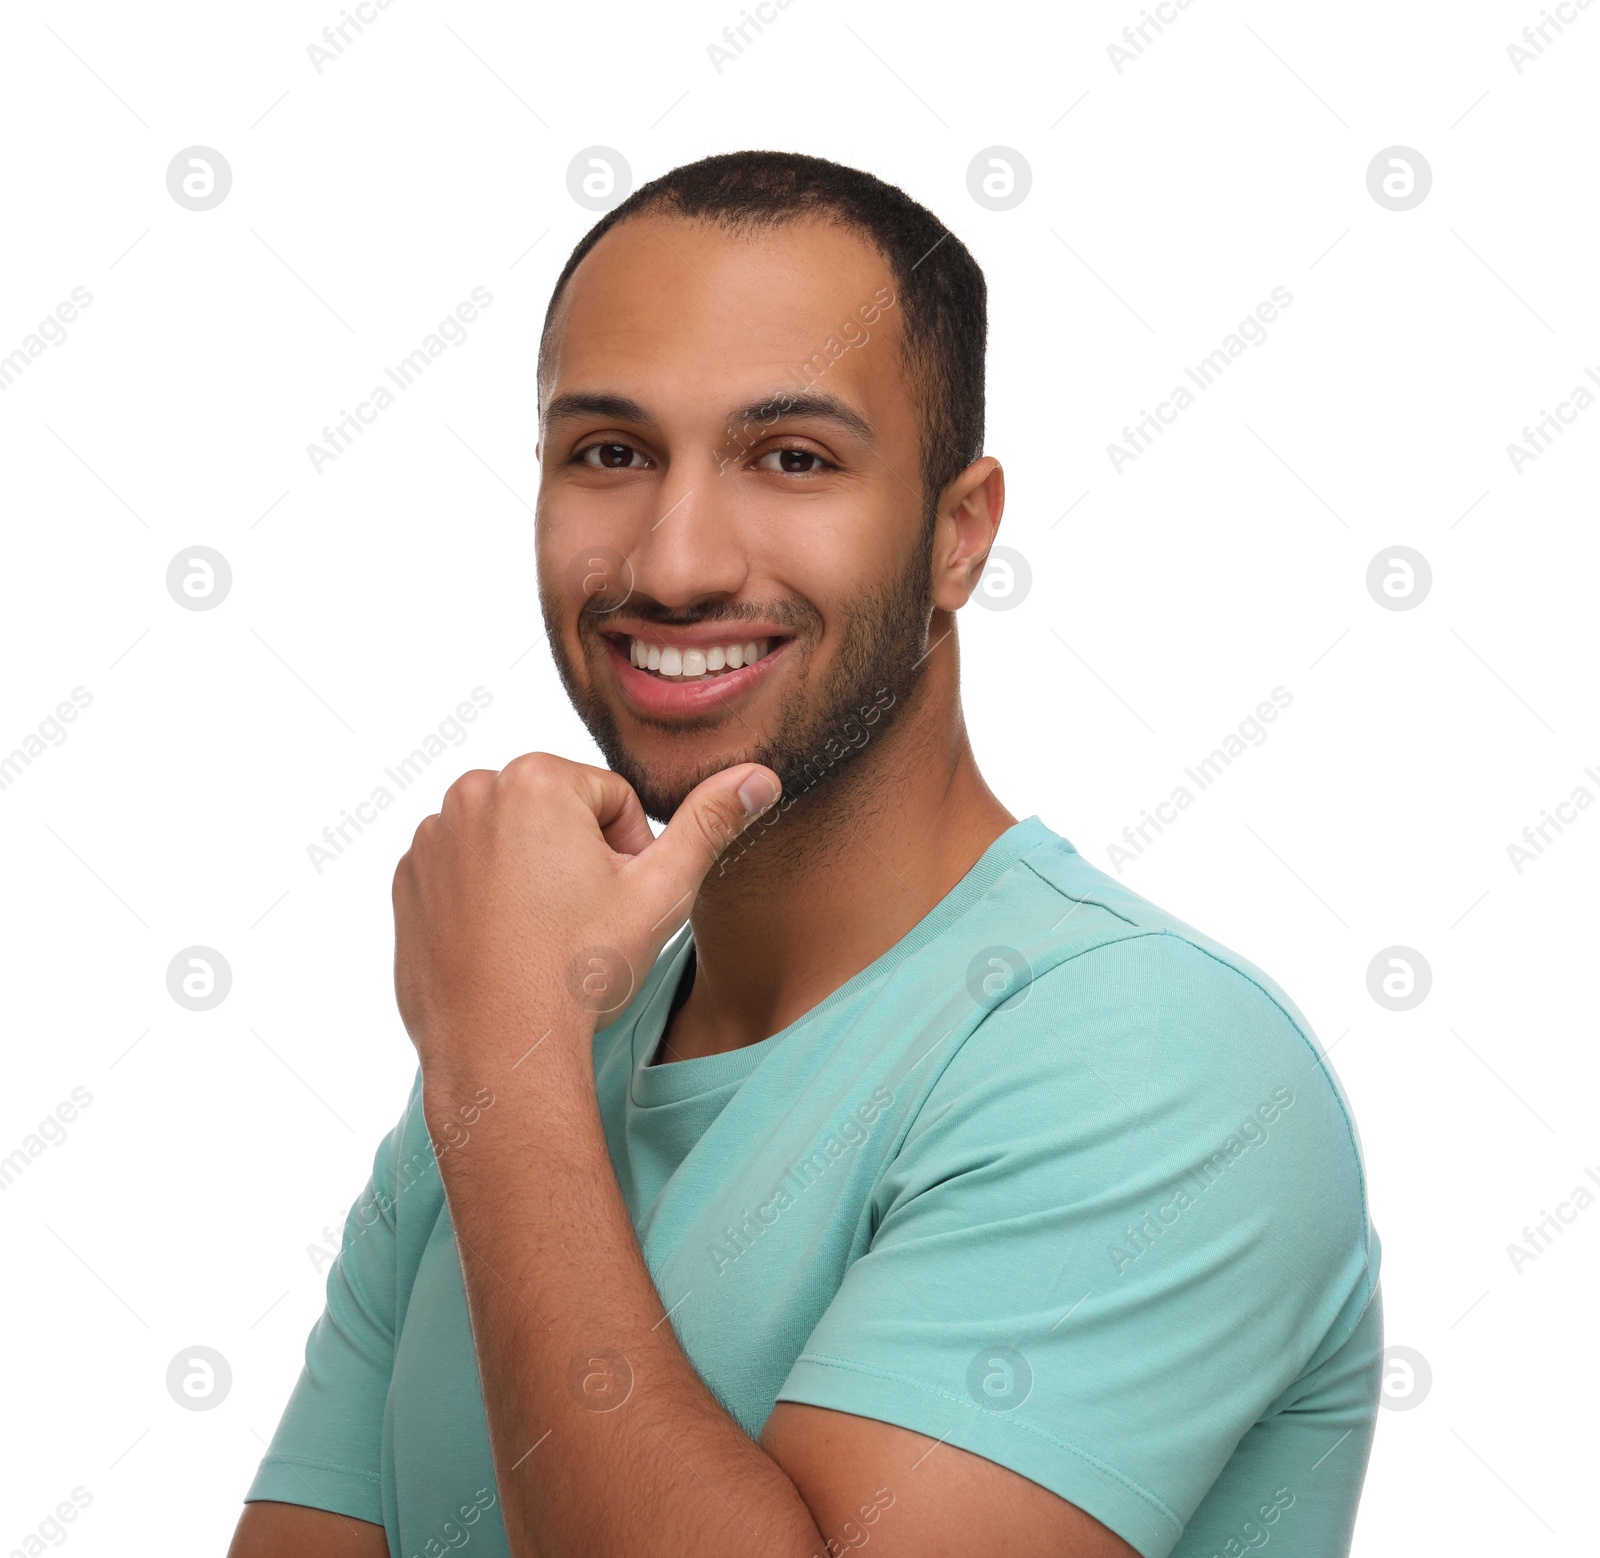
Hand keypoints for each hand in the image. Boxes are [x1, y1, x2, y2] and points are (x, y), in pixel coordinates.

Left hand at [391, 753, 779, 1094]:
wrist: (501, 1050)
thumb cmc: (581, 971)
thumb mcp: (662, 892)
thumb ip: (711, 824)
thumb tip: (760, 777)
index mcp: (535, 779)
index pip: (612, 801)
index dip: (629, 856)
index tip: (613, 904)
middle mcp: (471, 793)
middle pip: (557, 814)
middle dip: (578, 859)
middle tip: (579, 924)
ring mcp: (431, 839)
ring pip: (511, 842)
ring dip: (532, 876)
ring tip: (541, 938)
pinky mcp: (406, 882)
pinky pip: (465, 872)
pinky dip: (486, 899)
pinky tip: (503, 945)